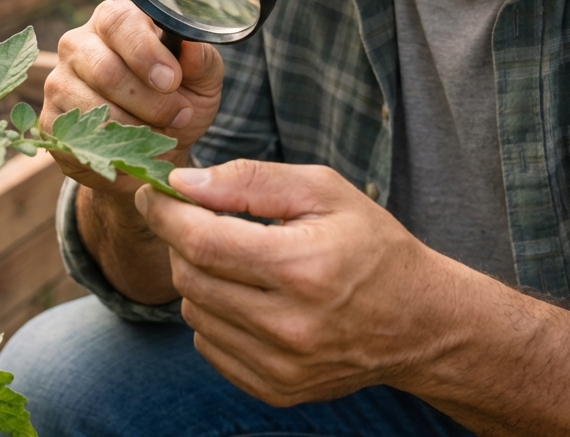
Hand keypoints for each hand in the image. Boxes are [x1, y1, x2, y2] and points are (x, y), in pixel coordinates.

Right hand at [42, 0, 223, 195]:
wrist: (156, 145)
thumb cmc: (179, 98)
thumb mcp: (201, 79)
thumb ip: (201, 60)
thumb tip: (191, 46)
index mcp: (115, 20)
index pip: (119, 22)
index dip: (145, 52)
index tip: (171, 80)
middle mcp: (79, 44)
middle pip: (104, 69)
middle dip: (149, 100)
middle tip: (179, 115)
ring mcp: (59, 81)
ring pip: (93, 108)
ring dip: (137, 128)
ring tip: (162, 132)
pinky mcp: (50, 120)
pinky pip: (80, 138)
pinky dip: (116, 150)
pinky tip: (136, 149)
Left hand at [134, 159, 439, 405]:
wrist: (419, 321)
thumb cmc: (370, 242)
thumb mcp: (322, 189)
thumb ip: (250, 180)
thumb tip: (184, 183)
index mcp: (302, 266)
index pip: (202, 241)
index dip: (164, 213)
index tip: (150, 192)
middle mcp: (289, 325)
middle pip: (190, 278)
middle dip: (178, 240)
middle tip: (194, 216)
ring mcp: (282, 367)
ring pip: (195, 313)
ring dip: (195, 276)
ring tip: (229, 255)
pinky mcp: (277, 390)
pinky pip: (211, 347)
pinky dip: (213, 314)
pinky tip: (244, 292)